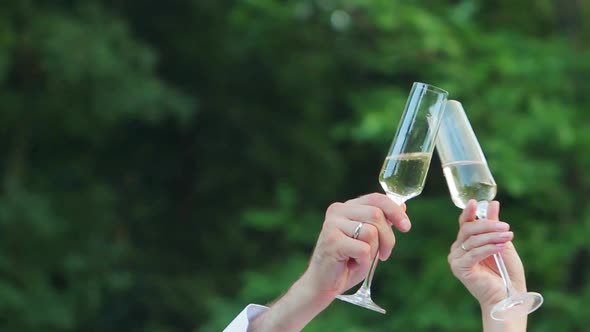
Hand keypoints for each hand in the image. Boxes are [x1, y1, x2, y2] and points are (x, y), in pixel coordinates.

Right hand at [249, 193, 410, 331]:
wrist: (322, 285)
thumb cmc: (346, 263)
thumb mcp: (369, 241)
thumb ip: (381, 223)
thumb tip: (403, 207)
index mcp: (346, 207)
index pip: (376, 198)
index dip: (395, 210)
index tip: (406, 227)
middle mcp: (337, 211)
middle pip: (377, 214)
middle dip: (388, 238)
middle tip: (384, 255)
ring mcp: (333, 224)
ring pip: (371, 232)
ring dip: (373, 252)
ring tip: (360, 259)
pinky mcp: (332, 241)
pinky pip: (363, 249)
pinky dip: (364, 262)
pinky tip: (352, 265)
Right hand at [448, 200, 526, 307]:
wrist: (509, 296)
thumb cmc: (507, 272)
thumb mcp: (502, 243)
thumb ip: (494, 225)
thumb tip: (492, 203)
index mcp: (466, 243)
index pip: (465, 223)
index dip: (469, 212)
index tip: (475, 202)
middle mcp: (458, 249)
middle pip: (468, 229)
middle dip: (487, 225)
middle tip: (505, 226)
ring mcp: (456, 259)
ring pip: (471, 240)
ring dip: (491, 236)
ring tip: (508, 236)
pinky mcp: (459, 268)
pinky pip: (473, 253)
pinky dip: (488, 248)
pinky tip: (500, 246)